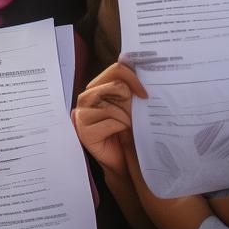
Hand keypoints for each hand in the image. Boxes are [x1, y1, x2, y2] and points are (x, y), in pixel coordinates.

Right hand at [72, 62, 146, 177]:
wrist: (122, 160)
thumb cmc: (127, 130)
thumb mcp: (130, 106)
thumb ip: (131, 89)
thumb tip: (145, 72)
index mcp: (97, 86)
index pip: (116, 69)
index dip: (134, 78)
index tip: (145, 93)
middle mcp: (86, 97)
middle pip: (116, 85)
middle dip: (130, 102)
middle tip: (133, 116)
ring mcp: (82, 113)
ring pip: (114, 107)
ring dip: (127, 120)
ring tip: (126, 128)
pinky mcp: (84, 130)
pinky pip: (112, 123)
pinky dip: (122, 130)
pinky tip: (119, 135)